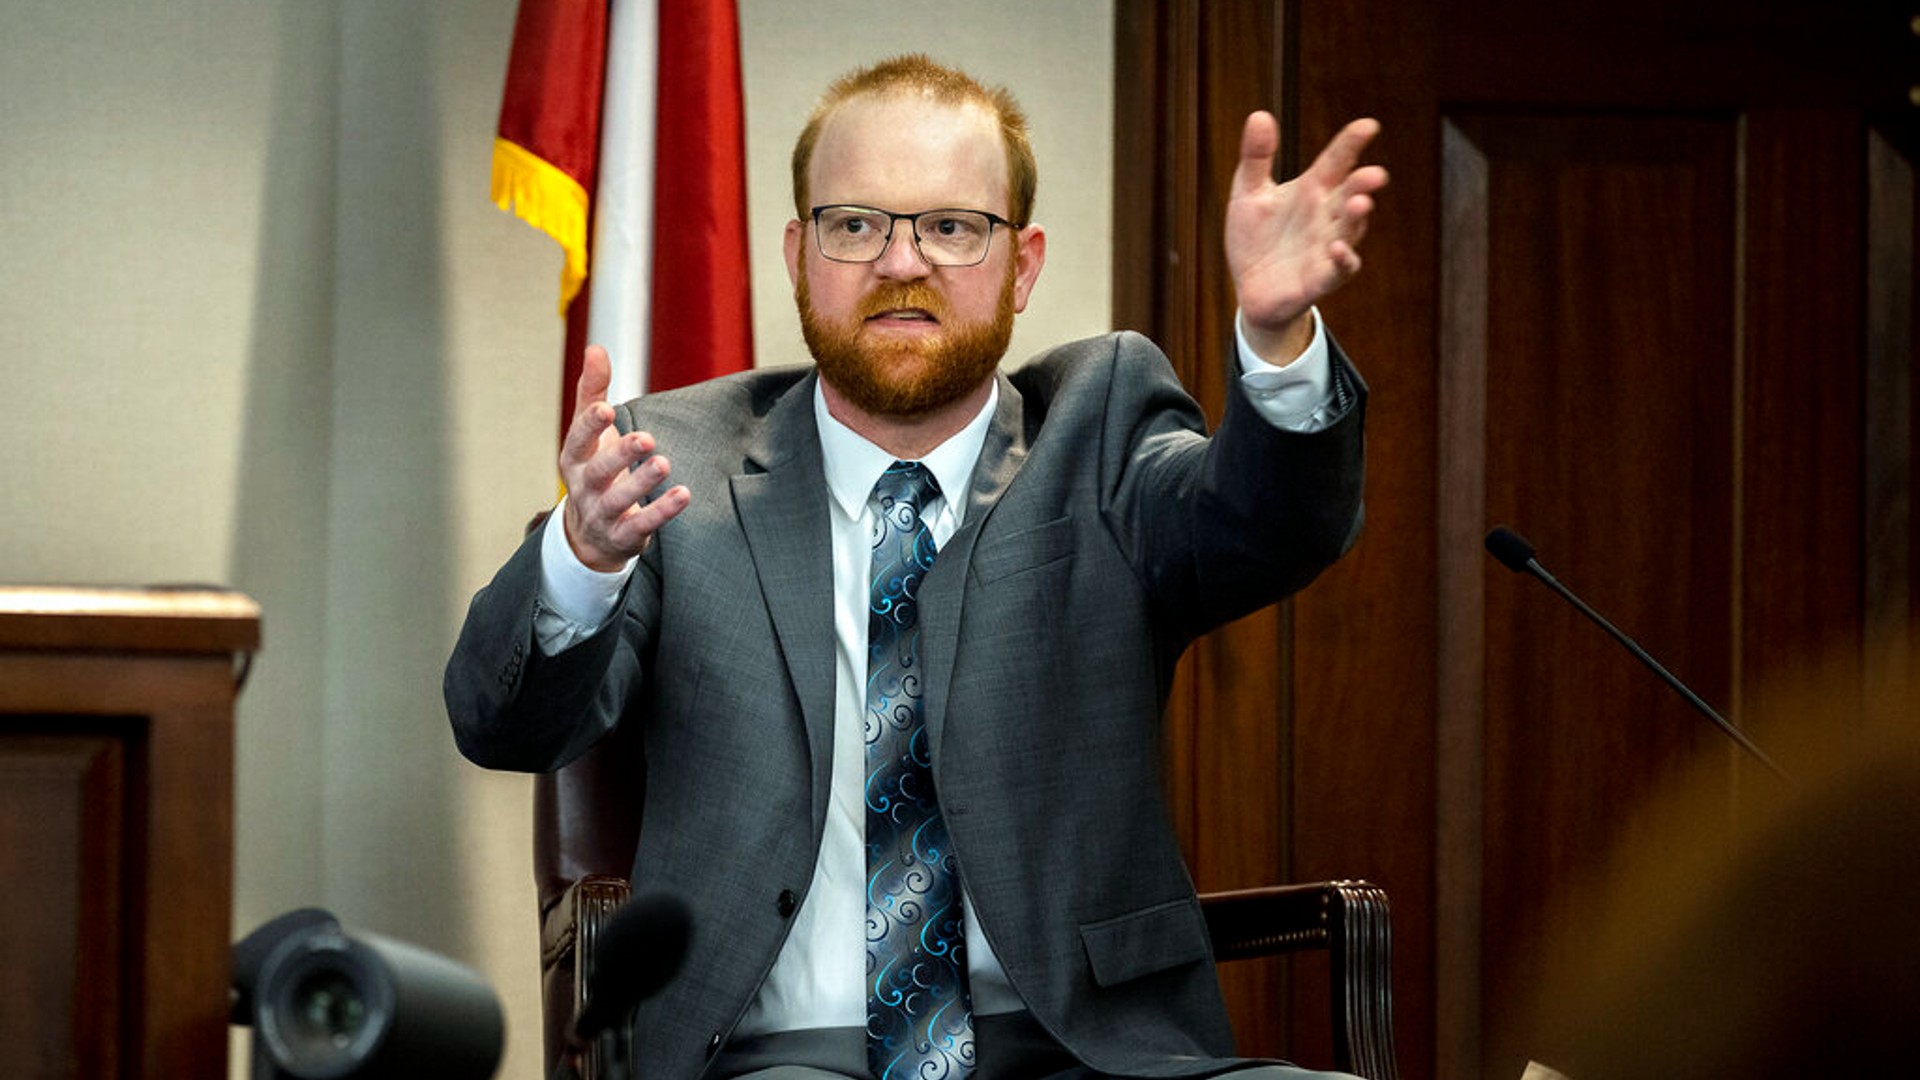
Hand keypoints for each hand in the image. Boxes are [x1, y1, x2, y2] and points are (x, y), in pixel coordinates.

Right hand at [558, 345, 690, 570]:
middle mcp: (584, 487)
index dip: (590, 425)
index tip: (606, 409)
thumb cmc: (594, 469)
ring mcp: (602, 514)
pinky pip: (641, 525)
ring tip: (664, 463)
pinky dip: (662, 512)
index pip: (579, 439)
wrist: (590, 534)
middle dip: (621, 455)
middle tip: (647, 439)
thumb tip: (595, 348)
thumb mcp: (590, 433)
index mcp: (575, 458)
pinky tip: (683, 495)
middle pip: (599, 471)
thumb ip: (593, 392)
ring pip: (619, 500)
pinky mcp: (623, 535)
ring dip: (642, 483)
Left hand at [1226, 113, 1386, 362]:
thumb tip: (1259, 114)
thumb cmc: (1255, 238)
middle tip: (1374, 174)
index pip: (1336, 161)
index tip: (1368, 126)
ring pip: (1350, 230)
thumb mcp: (1248, 194)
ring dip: (1357, 219)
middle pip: (1350, 195)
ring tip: (1360, 204)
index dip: (1351, 143)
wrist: (1250, 289)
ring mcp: (1326, 247)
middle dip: (1363, 185)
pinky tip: (1338, 249)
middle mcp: (1326, 216)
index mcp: (1312, 190)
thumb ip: (1255, 157)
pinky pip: (1338, 269)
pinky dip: (1342, 260)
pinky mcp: (1320, 279)